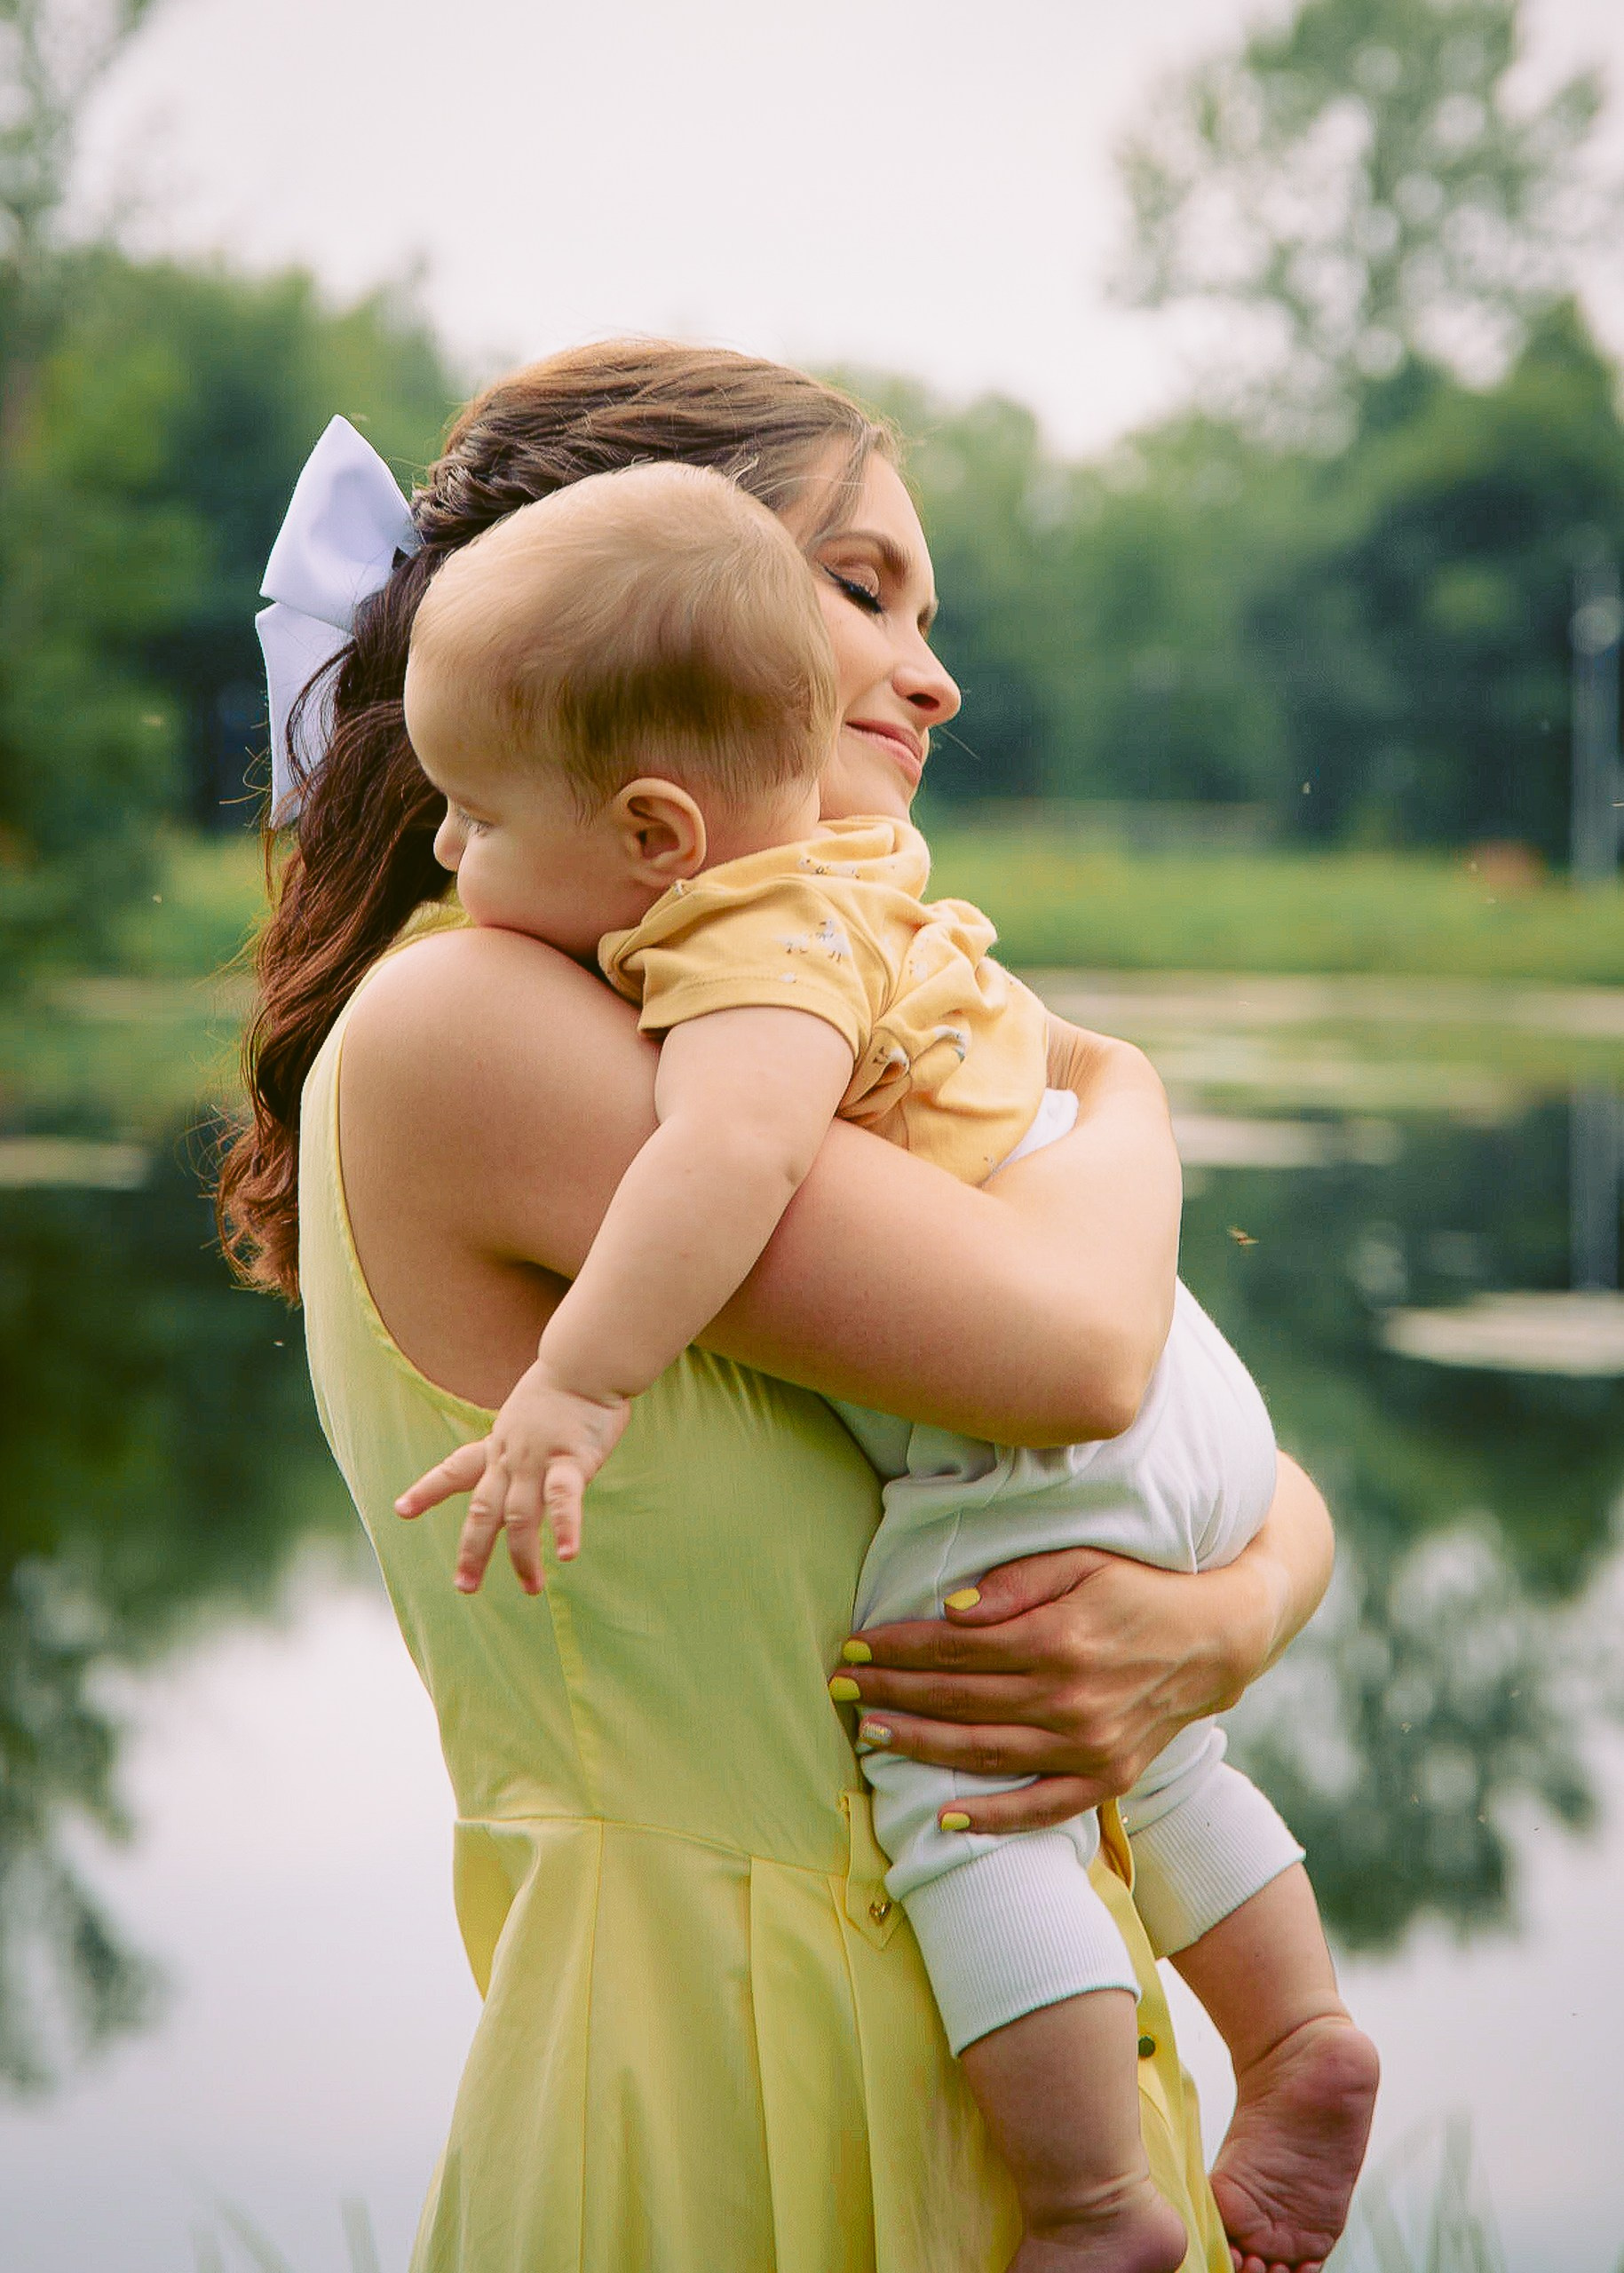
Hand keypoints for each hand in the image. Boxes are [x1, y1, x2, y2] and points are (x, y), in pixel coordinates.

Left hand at [394, 1360, 629, 1595]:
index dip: (428, 1490)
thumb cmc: (567, 1383)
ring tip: (531, 1588)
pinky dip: (567, 1527)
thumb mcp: (530, 1413)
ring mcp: (537, 1461)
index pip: (456, 1468)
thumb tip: (526, 1459)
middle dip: (473, 1550)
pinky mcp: (571, 1461)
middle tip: (465, 1586)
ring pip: (521, 1517)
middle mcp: (511, 1457)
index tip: (401, 1510)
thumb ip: (526, 1441)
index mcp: (499, 1444)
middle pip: (484, 1510)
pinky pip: (564, 1499)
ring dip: (524, 1557)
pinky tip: (569, 1554)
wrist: (584, 1360)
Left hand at [835, 1545, 1249, 1832]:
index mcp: (1059, 1639)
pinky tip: (946, 1815)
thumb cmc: (1137, 1588)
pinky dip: (992, 1818)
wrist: (1215, 1639)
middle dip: (892, 1692)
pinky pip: (1041, 1808)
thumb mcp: (1082, 1561)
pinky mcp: (1107, 1779)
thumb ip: (1017, 1583)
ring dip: (920, 1746)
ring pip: (985, 1753)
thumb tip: (953, 1611)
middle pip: (959, 1700)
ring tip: (870, 1735)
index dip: (900, 1647)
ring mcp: (1089, 1747)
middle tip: (841, 1687)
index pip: (956, 1647)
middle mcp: (1070, 1699)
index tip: (856, 1643)